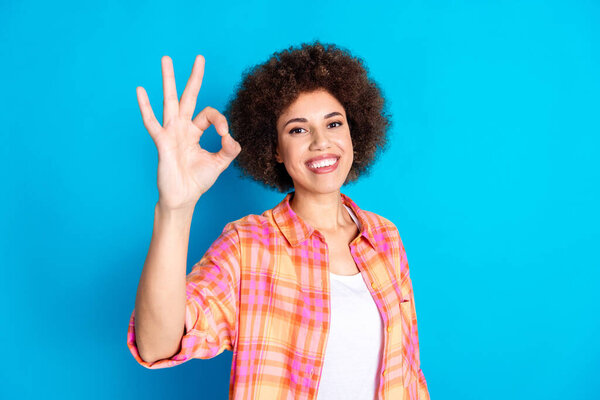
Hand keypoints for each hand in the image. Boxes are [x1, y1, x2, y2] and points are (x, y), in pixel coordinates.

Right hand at [136, 55, 240, 210]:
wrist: (183, 197)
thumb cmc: (198, 180)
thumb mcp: (219, 163)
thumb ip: (229, 150)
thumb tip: (232, 138)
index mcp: (195, 131)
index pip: (209, 114)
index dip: (220, 121)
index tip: (225, 136)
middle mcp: (182, 127)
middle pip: (188, 96)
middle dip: (193, 77)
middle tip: (199, 57)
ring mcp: (170, 132)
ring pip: (169, 101)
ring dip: (168, 80)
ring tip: (166, 59)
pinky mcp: (162, 141)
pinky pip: (152, 122)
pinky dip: (145, 106)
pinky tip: (140, 90)